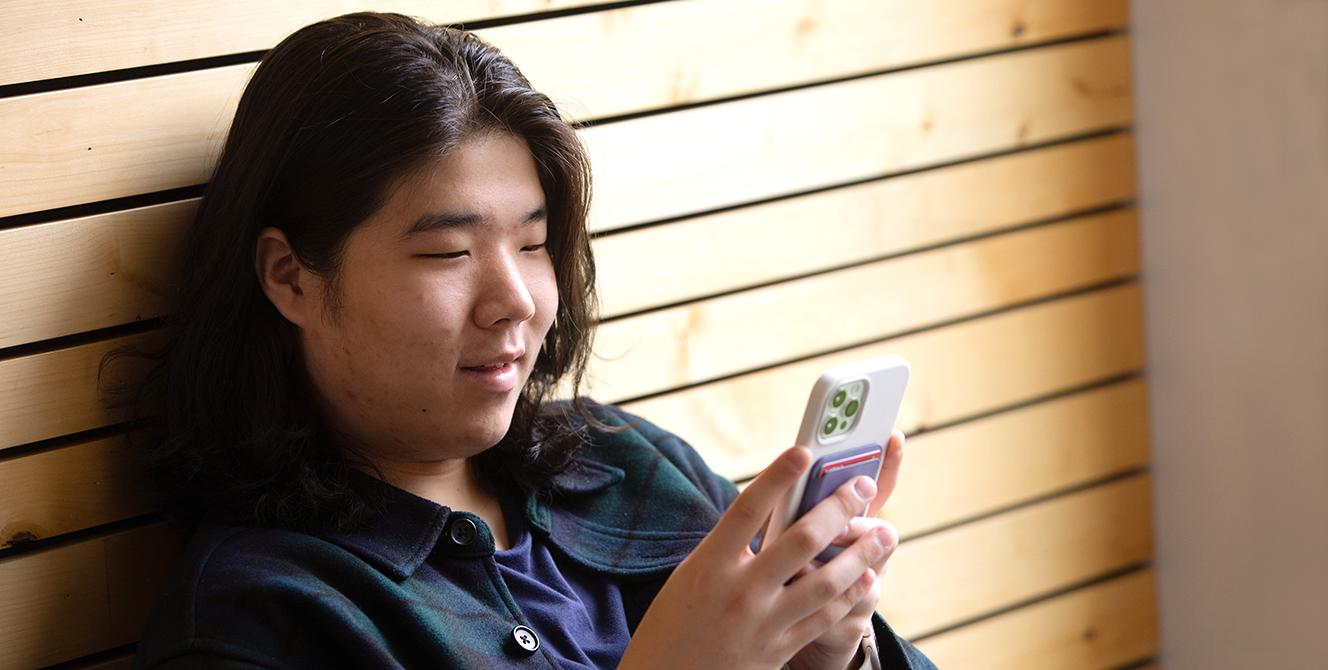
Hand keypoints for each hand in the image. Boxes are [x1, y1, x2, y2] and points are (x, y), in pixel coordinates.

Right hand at [618, 434, 901, 669]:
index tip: (804, 451)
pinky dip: (851, 595)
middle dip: (840, 509)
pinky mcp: (779, 650)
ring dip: (862, 554)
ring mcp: (763, 623)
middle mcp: (739, 591)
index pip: (748, 510)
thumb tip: (770, 513)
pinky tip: (868, 578)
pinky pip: (825, 618)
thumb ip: (729, 547)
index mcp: (708, 565)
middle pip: (801, 540)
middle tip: (865, 487)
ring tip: (886, 534)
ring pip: (826, 582)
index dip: (777, 478)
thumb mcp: (691, 576)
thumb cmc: (674, 622)